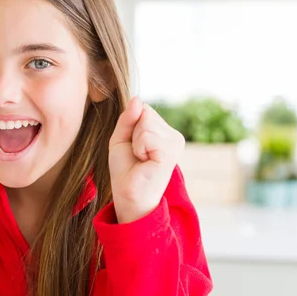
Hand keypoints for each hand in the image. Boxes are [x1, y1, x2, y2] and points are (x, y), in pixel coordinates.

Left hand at [108, 96, 184, 222]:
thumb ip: (128, 118)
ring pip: (146, 122)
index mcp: (164, 132)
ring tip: (141, 159)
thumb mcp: (121, 139)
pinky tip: (145, 162)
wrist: (129, 197)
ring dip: (135, 142)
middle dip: (132, 133)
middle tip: (136, 155)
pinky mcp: (171, 151)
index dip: (131, 125)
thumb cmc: (126, 171)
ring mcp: (175, 142)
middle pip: (145, 112)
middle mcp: (174, 136)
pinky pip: (147, 135)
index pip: (144, 109)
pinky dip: (138, 147)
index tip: (133, 147)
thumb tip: (137, 98)